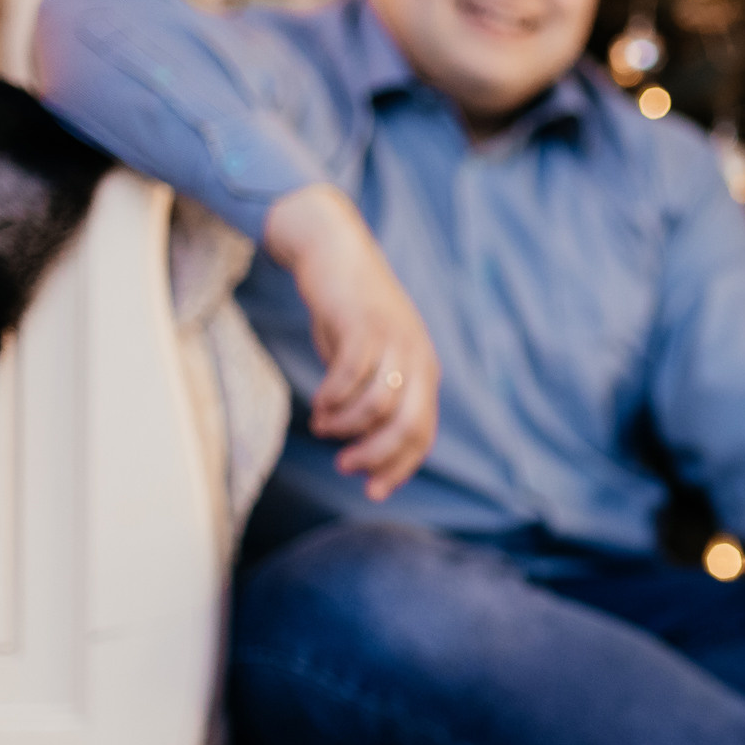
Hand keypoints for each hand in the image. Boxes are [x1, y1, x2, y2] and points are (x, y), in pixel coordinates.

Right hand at [263, 184, 440, 501]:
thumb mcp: (371, 363)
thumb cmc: (351, 317)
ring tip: (323, 426)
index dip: (399, 467)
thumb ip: (373, 400)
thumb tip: (362, 447)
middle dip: (376, 454)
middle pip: (407, 425)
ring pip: (378, 404)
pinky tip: (319, 403)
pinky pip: (350, 375)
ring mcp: (394, 340)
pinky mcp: (364, 324)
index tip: (372, 490)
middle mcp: (417, 358)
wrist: (336, 254)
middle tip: (345, 465)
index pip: (422, 434)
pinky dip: (332, 397)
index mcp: (425, 372)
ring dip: (346, 425)